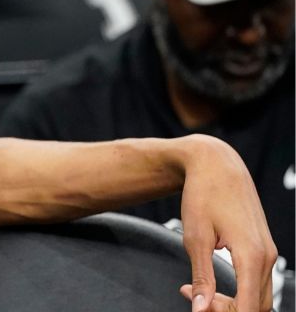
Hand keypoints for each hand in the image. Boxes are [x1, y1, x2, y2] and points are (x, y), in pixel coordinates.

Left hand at [179, 135, 276, 311]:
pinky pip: (256, 281)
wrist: (216, 164)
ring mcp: (268, 252)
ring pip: (259, 296)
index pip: (249, 307)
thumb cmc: (203, 195)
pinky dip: (237, 289)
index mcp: (252, 255)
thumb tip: (200, 309)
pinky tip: (209, 281)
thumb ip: (202, 277)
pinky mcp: (263, 248)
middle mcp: (266, 256)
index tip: (200, 307)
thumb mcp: (195, 238)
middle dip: (227, 310)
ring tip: (197, 289)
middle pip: (257, 306)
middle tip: (194, 296)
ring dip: (232, 301)